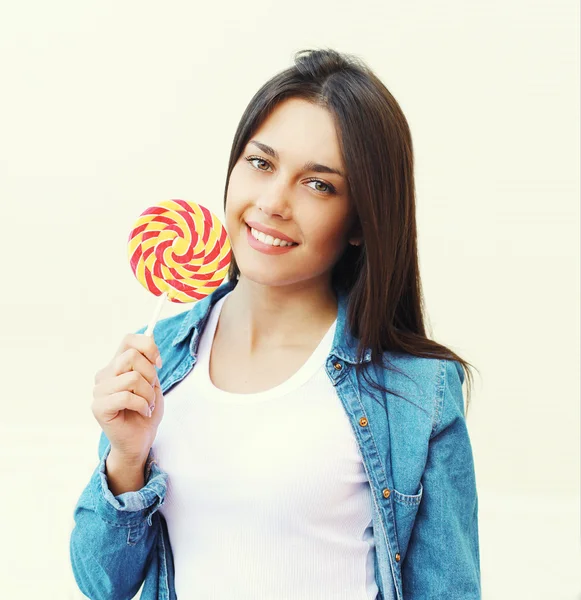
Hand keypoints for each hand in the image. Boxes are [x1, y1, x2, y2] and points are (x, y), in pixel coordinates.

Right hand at [91, 333, 164, 463]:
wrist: (140, 440)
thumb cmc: (146, 410)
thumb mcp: (153, 382)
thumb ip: (149, 361)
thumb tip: (150, 335)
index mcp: (117, 365)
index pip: (128, 339)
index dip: (148, 346)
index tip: (159, 363)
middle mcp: (105, 374)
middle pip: (132, 357)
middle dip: (151, 375)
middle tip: (151, 392)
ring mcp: (99, 391)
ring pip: (133, 377)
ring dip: (148, 394)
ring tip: (147, 405)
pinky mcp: (99, 407)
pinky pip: (126, 396)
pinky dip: (142, 405)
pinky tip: (142, 412)